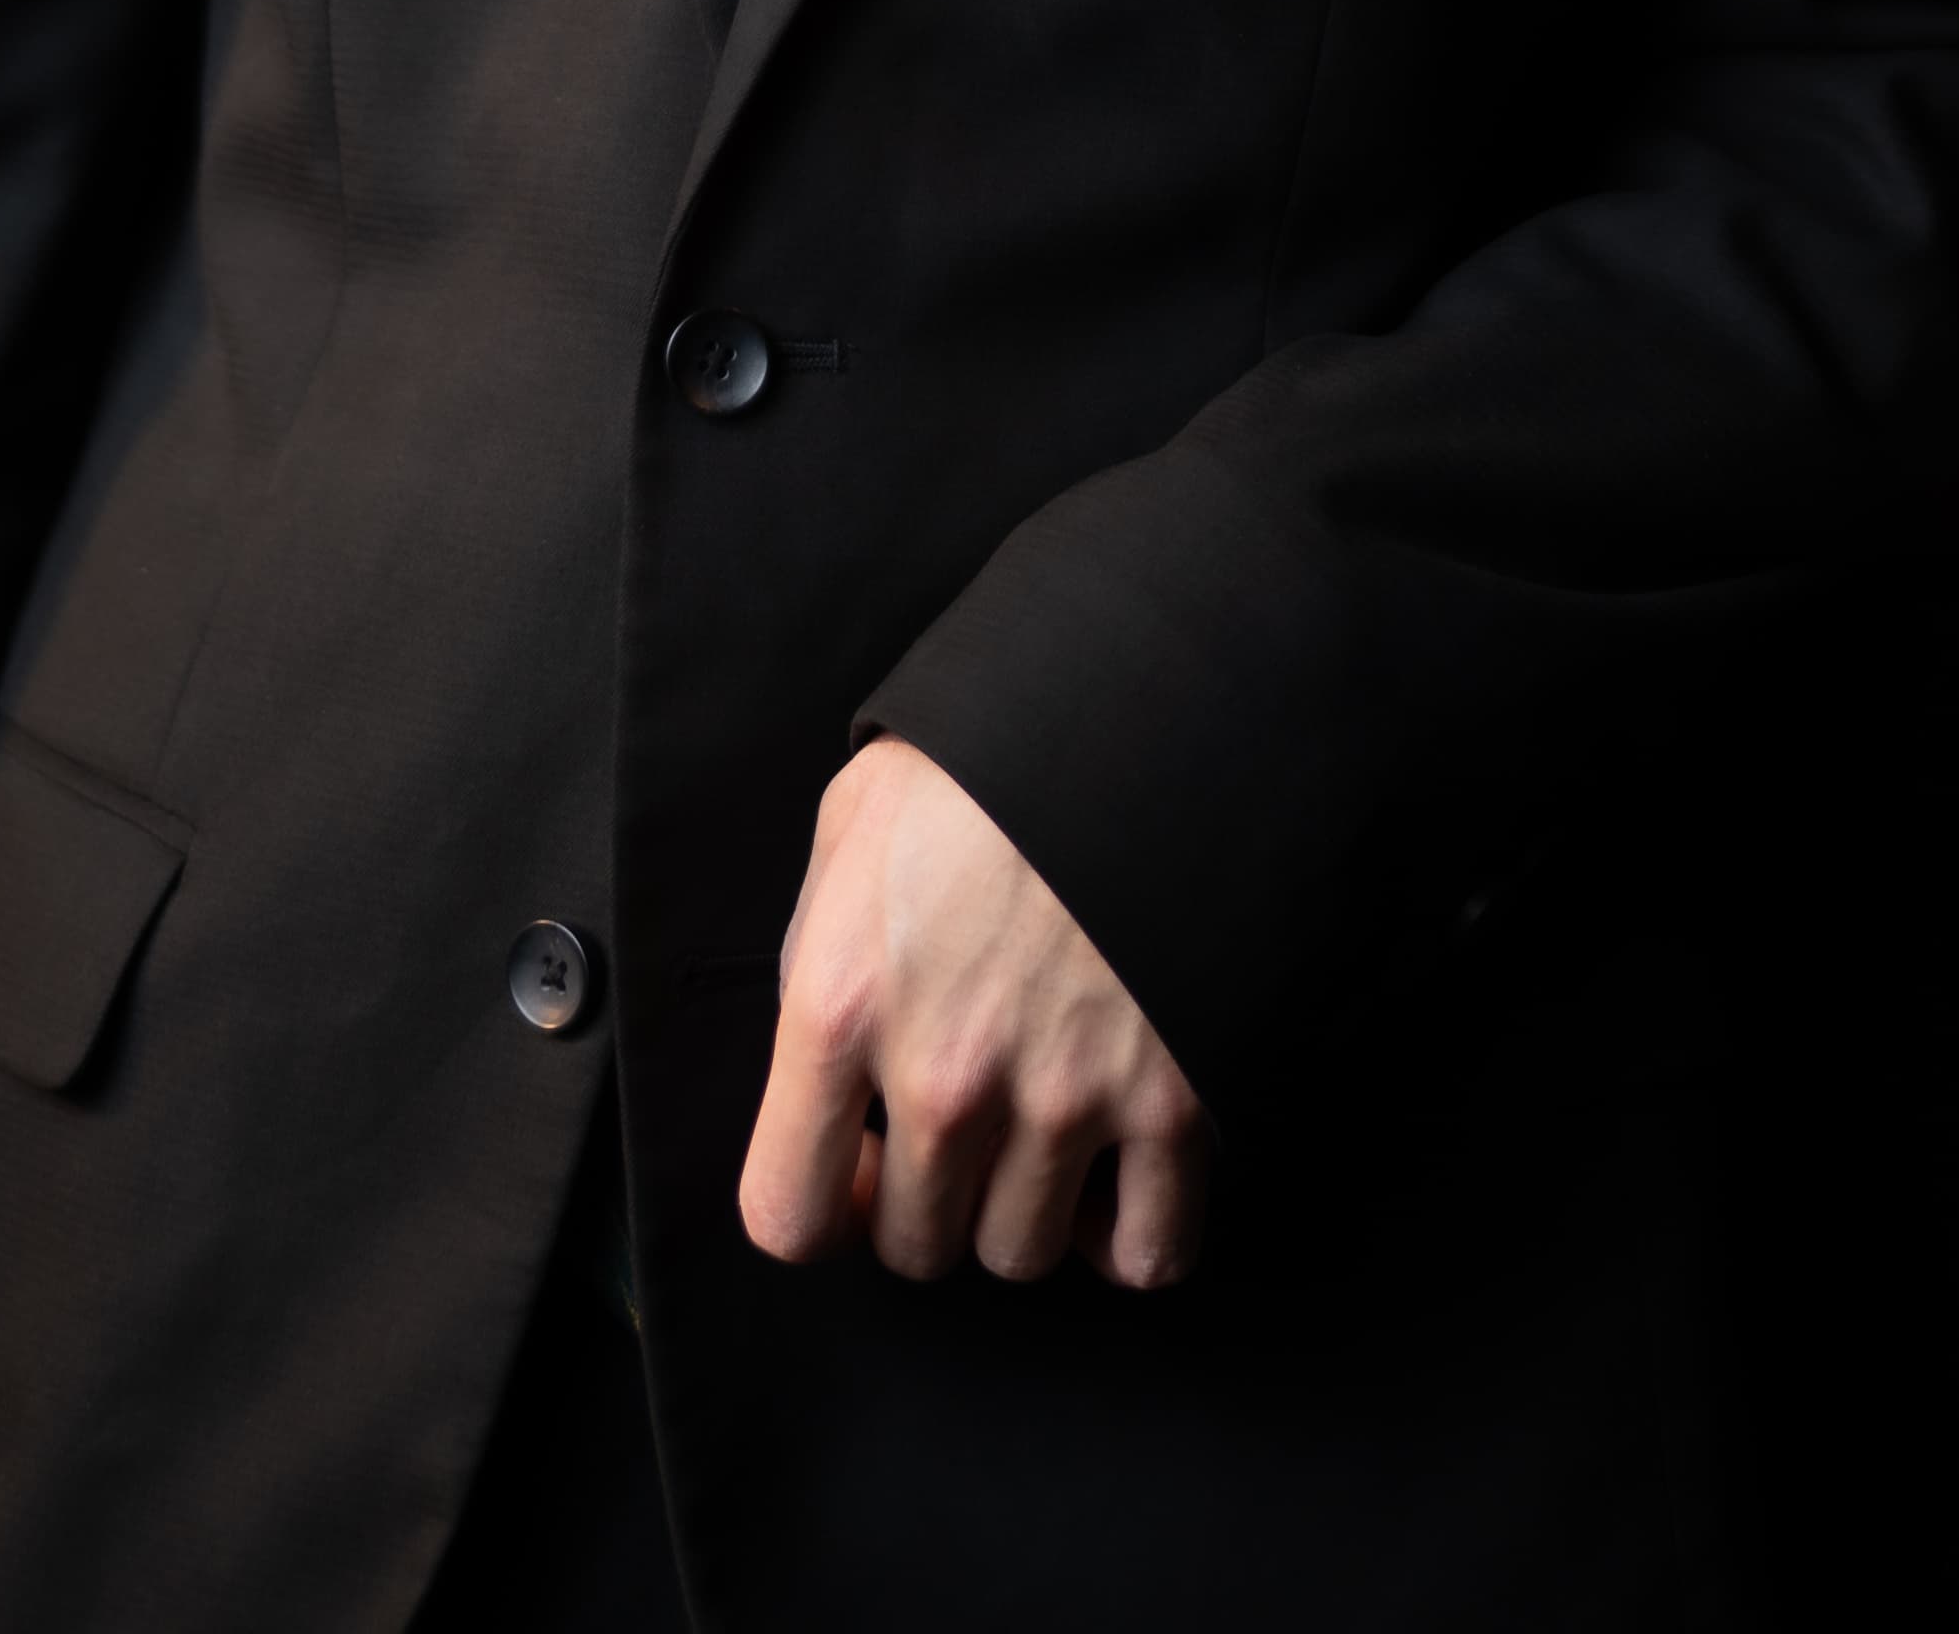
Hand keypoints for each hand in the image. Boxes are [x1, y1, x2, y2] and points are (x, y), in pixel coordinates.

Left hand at [737, 736, 1206, 1292]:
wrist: (1137, 704)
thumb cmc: (984, 758)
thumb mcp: (853, 827)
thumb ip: (819, 954)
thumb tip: (829, 1062)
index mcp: (841, 1003)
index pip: (789, 1215)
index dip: (822, 1209)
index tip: (857, 1171)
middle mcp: (943, 1075)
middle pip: (917, 1245)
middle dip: (929, 1198)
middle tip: (959, 1123)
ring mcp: (1061, 1097)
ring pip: (1020, 1253)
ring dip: (1024, 1206)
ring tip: (1036, 1125)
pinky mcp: (1169, 1102)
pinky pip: (1147, 1252)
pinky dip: (1128, 1234)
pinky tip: (1115, 1172)